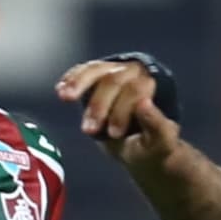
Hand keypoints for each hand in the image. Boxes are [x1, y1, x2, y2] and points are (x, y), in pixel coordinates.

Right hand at [58, 52, 184, 170]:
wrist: (139, 149)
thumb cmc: (151, 146)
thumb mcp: (159, 142)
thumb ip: (156, 124)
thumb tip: (145, 103)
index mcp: (156, 85)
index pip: (137, 89)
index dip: (123, 110)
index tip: (114, 134)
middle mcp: (136, 73)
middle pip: (114, 80)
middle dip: (99, 105)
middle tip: (89, 131)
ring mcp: (115, 71)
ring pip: (96, 70)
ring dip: (79, 84)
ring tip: (65, 97)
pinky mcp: (98, 76)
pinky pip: (84, 72)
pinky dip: (71, 79)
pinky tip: (61, 89)